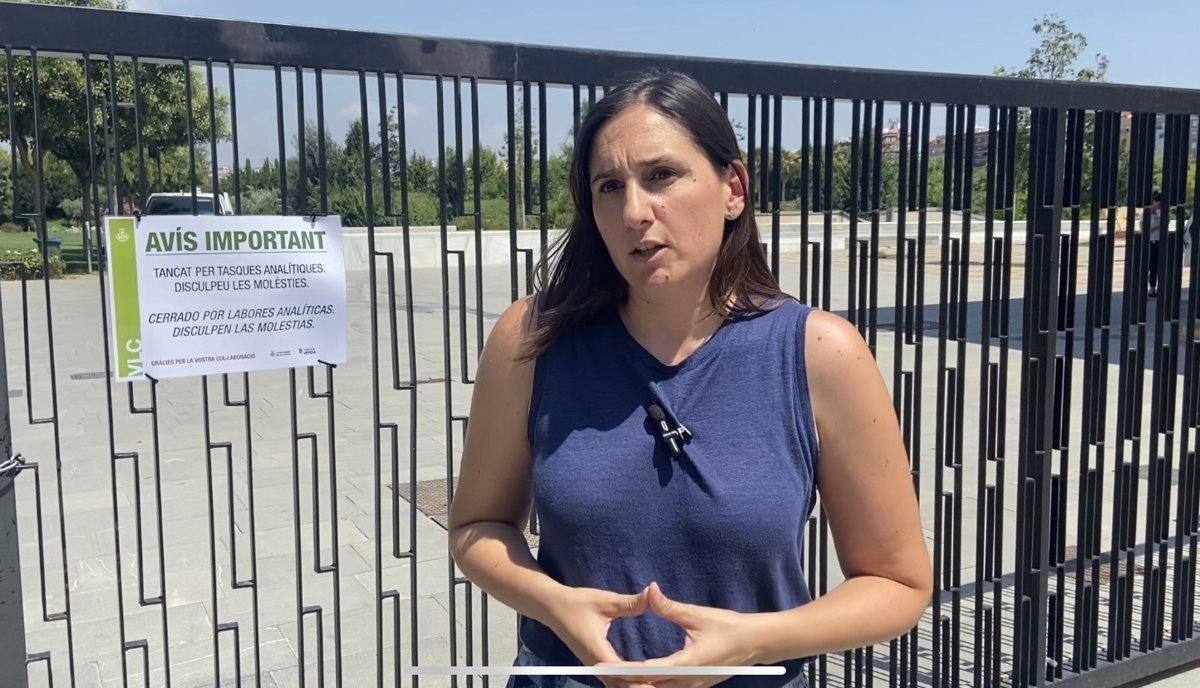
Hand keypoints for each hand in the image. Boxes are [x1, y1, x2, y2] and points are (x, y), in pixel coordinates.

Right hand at [546, 584, 651, 687]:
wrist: (553, 607)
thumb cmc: (577, 603)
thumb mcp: (605, 601)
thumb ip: (629, 603)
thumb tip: (652, 596)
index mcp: (599, 652)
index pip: (623, 673)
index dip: (642, 677)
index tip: (661, 676)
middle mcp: (596, 665)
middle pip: (621, 686)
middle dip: (641, 685)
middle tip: (664, 680)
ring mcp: (594, 667)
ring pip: (616, 686)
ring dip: (634, 685)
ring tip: (655, 683)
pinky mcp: (594, 664)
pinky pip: (612, 680)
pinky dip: (626, 682)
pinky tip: (641, 679)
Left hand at [600, 582, 761, 687]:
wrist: (756, 642)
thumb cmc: (729, 627)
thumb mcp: (697, 615)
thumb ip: (669, 607)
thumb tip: (650, 590)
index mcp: (686, 665)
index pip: (647, 671)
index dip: (622, 669)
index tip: (602, 665)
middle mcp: (688, 681)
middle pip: (649, 687)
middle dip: (626, 682)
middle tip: (602, 671)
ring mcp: (694, 686)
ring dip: (639, 685)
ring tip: (616, 676)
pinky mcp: (697, 685)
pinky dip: (653, 685)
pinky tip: (642, 679)